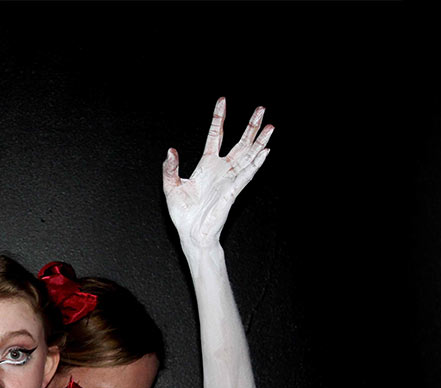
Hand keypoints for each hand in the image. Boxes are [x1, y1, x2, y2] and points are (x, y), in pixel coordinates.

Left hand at [162, 98, 272, 247]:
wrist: (190, 234)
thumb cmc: (183, 213)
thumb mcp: (171, 186)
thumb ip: (170, 168)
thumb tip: (171, 150)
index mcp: (206, 165)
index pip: (216, 135)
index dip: (219, 118)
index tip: (223, 100)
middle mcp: (221, 169)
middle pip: (240, 142)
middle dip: (250, 126)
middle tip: (261, 109)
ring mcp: (229, 179)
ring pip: (248, 155)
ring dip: (259, 140)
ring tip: (271, 125)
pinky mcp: (232, 191)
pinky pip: (247, 174)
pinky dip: (256, 162)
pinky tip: (265, 151)